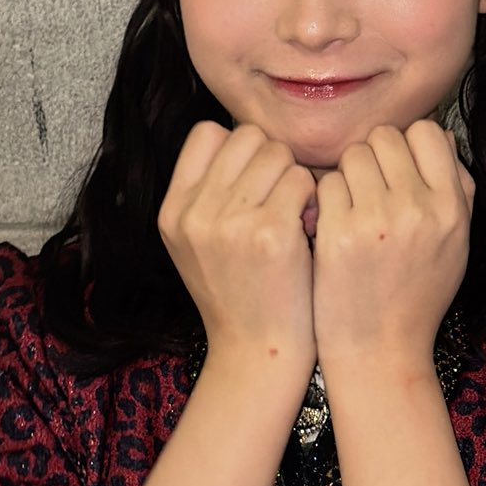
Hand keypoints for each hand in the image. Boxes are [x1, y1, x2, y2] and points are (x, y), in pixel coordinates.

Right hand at [157, 121, 318, 382]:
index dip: (239, 149)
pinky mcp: (270, 233)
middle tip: (280, 200)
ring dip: (295, 178)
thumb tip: (244, 139)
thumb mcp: (198, 244)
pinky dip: (313, 198)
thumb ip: (207, 192)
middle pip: (247, 137)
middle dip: (272, 161)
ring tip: (294, 215)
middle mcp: (194, 213)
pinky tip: (309, 227)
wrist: (258, 352)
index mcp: (173, 211)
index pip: (206, 133)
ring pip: (278, 153)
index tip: (253, 180)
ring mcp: (230, 222)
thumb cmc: (240, 294)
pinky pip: (302, 180)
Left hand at [310, 120, 475, 369]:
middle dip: (373, 158)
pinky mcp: (338, 234)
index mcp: (451, 208)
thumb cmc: (417, 296)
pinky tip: (331, 226)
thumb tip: (438, 138)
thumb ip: (457, 188)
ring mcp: (377, 220)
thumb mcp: (456, 243)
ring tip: (351, 210)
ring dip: (346, 176)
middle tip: (368, 191)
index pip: (427, 132)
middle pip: (384, 137)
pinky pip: (325, 184)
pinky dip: (325, 200)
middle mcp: (418, 209)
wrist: (381, 351)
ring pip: (351, 156)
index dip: (407, 145)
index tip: (397, 170)